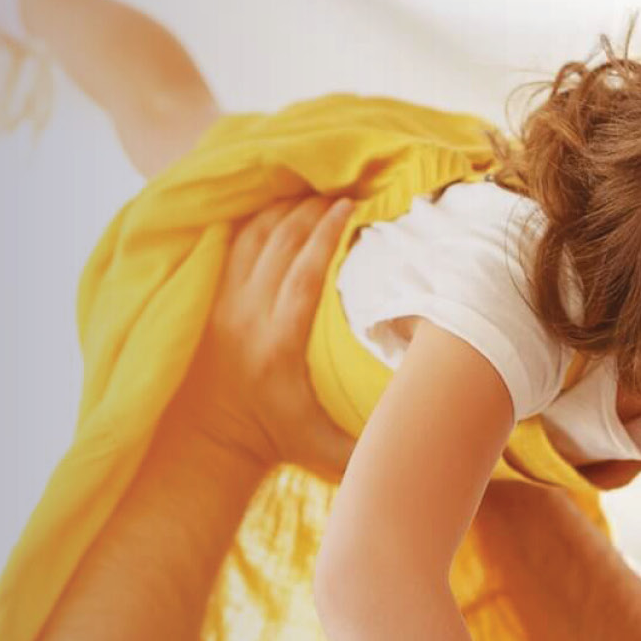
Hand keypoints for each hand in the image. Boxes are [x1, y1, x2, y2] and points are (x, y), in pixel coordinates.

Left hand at [173, 196, 359, 474]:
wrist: (208, 442)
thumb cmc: (277, 442)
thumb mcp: (329, 450)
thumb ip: (376, 443)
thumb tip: (431, 426)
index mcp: (278, 346)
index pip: (303, 273)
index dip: (326, 234)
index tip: (350, 206)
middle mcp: (247, 317)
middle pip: (279, 244)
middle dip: (310, 209)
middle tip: (340, 189)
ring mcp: (223, 305)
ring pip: (253, 237)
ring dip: (283, 208)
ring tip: (313, 191)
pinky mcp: (209, 300)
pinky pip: (232, 245)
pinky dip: (255, 220)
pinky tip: (278, 205)